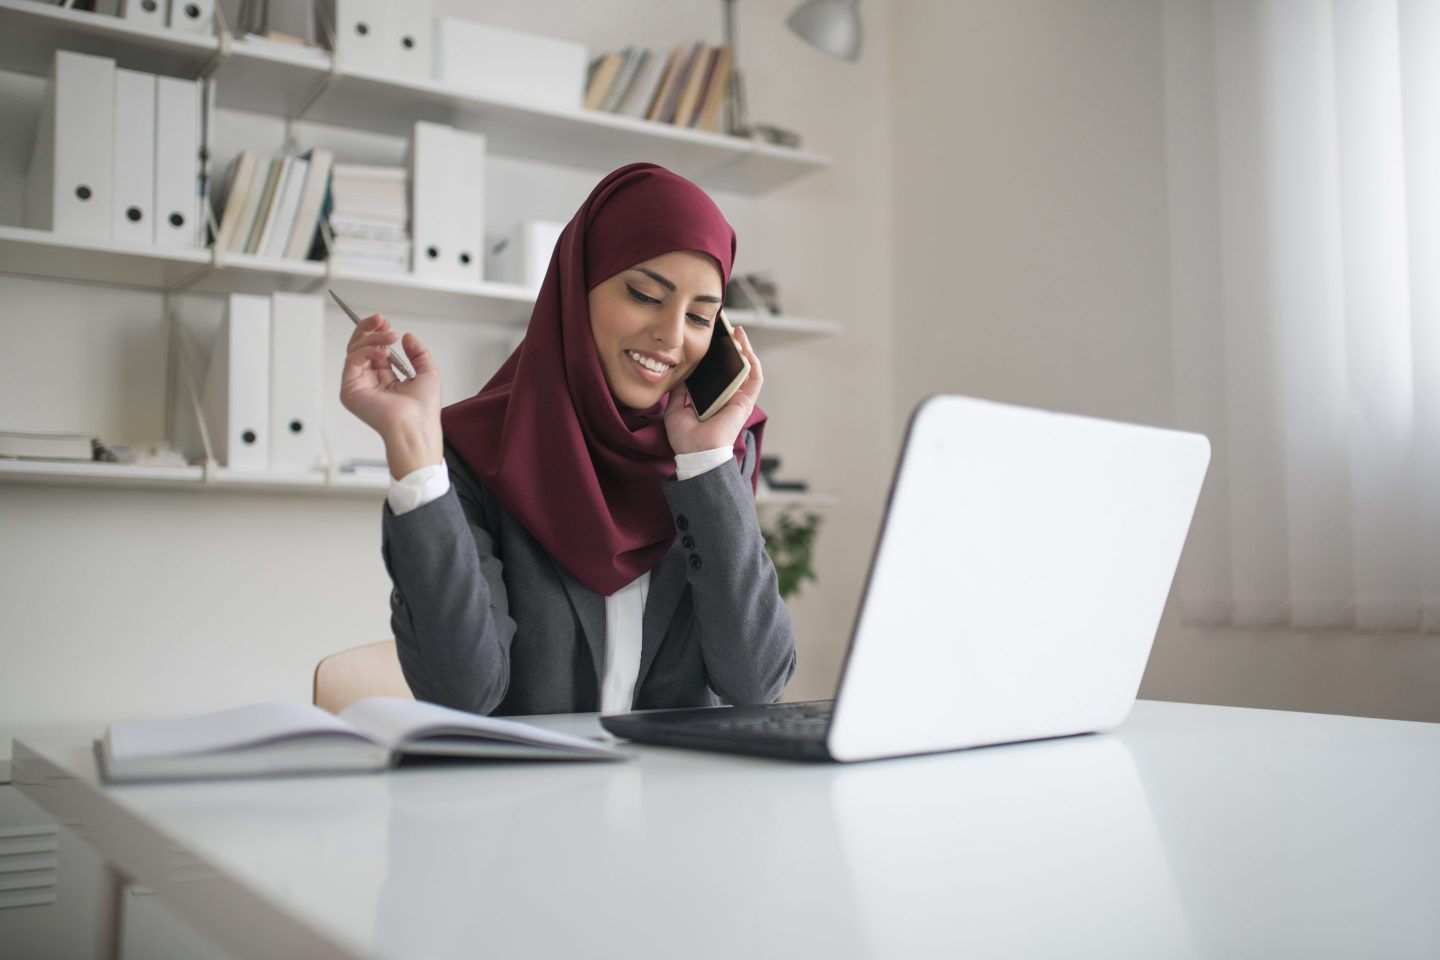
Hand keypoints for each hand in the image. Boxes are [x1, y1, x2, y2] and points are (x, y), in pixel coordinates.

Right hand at [339, 313, 442, 477]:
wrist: (416, 426)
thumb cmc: (423, 410)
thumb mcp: (428, 373)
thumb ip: (418, 352)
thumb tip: (408, 337)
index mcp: (386, 378)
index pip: (375, 350)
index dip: (378, 333)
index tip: (386, 321)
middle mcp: (370, 381)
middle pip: (360, 347)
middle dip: (369, 329)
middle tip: (381, 319)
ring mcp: (359, 385)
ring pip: (355, 350)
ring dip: (372, 338)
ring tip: (389, 336)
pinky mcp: (350, 390)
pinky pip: (352, 361)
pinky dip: (366, 350)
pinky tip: (382, 351)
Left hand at [663, 326, 762, 454]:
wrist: (696, 452)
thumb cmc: (686, 438)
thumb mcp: (675, 410)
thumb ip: (678, 394)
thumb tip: (679, 378)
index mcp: (713, 401)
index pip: (719, 375)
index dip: (718, 357)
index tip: (711, 341)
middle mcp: (728, 399)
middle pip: (734, 368)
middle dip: (733, 348)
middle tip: (727, 330)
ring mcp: (738, 400)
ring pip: (747, 370)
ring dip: (745, 349)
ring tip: (737, 331)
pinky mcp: (745, 402)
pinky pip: (755, 378)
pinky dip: (752, 361)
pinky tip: (745, 347)